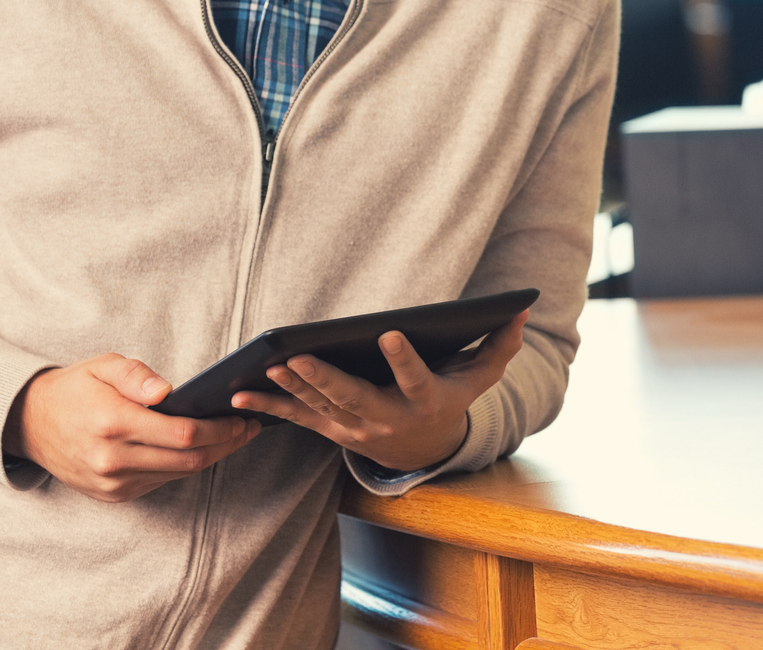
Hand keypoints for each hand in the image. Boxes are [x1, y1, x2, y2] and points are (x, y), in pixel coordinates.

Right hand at [4, 354, 258, 503]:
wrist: (30, 423)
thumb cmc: (74, 388)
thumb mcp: (102, 365)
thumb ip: (136, 375)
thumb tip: (168, 390)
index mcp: (113, 422)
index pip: (182, 434)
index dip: (219, 430)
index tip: (241, 418)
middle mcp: (112, 458)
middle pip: (188, 460)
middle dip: (225, 445)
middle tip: (247, 429)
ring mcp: (112, 482)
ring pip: (177, 474)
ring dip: (210, 458)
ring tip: (232, 438)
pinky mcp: (112, 495)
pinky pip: (159, 482)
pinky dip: (183, 467)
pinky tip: (199, 450)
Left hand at [232, 312, 526, 472]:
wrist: (425, 451)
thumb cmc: (450, 400)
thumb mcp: (480, 377)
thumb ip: (500, 345)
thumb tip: (522, 310)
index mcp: (423, 402)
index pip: (415, 381)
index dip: (404, 360)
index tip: (390, 333)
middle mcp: (386, 421)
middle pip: (352, 398)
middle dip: (324, 378)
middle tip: (299, 355)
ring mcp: (355, 430)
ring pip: (319, 408)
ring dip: (291, 389)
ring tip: (268, 365)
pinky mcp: (331, 430)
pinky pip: (296, 419)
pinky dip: (268, 408)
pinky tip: (240, 394)